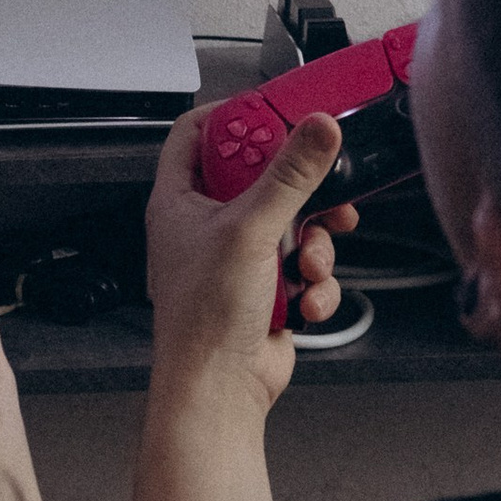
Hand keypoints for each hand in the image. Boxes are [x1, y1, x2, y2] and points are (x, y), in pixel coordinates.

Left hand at [144, 104, 349, 415]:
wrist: (219, 391)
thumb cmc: (202, 321)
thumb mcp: (250, 230)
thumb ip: (290, 176)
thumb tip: (315, 130)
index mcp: (180, 200)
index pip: (198, 132)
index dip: (234, 115)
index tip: (275, 110)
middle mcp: (206, 224)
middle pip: (261, 176)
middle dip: (299, 191)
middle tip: (320, 189)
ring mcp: (239, 256)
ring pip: (293, 222)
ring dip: (313, 244)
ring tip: (306, 264)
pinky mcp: (269, 286)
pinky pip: (305, 264)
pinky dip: (313, 282)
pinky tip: (303, 299)